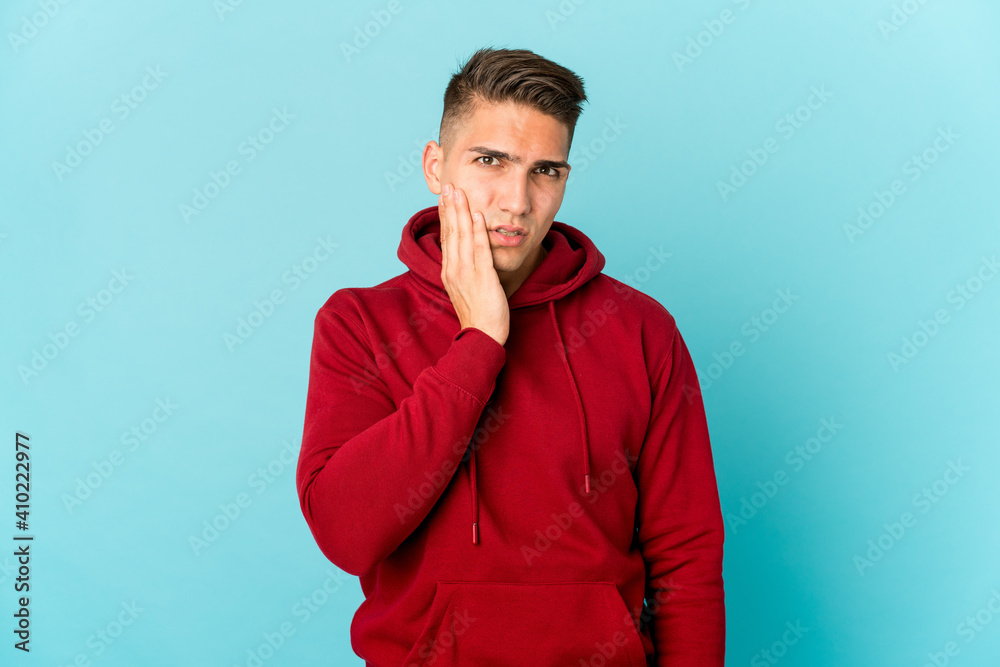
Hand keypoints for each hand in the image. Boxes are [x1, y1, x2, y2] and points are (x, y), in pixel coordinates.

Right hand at [438, 182, 509, 345]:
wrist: (482, 337)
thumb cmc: (478, 314)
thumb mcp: (466, 288)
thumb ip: (464, 269)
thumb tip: (466, 254)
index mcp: (449, 271)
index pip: (446, 237)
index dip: (445, 215)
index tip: (445, 197)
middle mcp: (454, 270)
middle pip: (451, 232)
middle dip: (450, 207)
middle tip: (449, 186)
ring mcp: (467, 274)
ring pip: (462, 237)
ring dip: (461, 212)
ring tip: (459, 193)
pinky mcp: (483, 278)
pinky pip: (479, 251)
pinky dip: (477, 232)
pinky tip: (477, 215)